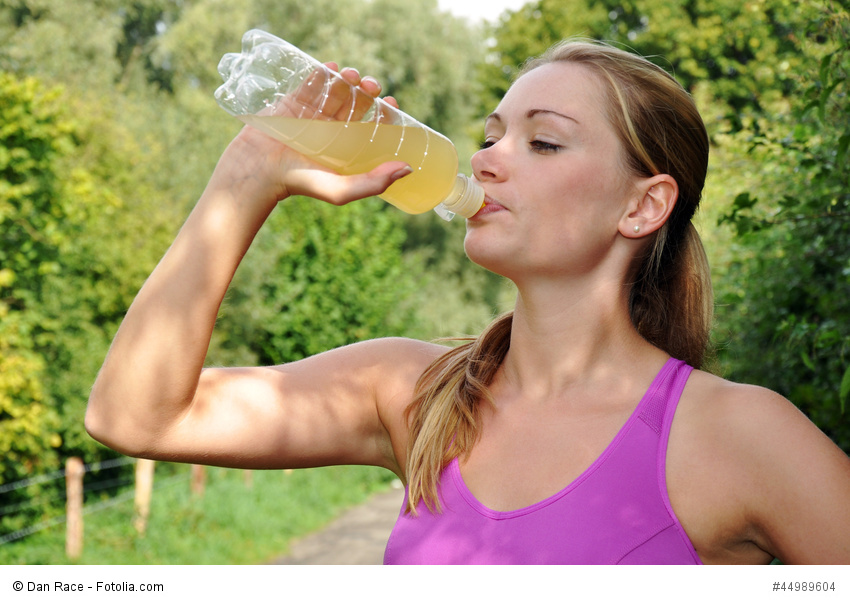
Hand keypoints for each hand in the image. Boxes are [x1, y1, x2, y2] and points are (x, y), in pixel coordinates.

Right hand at [216, 63, 409, 205]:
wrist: (259, 172)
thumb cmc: (301, 184)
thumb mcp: (341, 190)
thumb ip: (374, 183)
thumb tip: (408, 168)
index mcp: (345, 150)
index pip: (370, 127)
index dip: (384, 115)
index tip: (392, 104)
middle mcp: (331, 132)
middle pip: (355, 105)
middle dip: (366, 92)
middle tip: (372, 86)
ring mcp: (311, 116)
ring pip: (335, 91)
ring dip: (346, 80)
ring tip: (352, 75)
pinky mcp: (292, 104)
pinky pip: (309, 84)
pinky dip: (321, 73)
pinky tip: (331, 66)